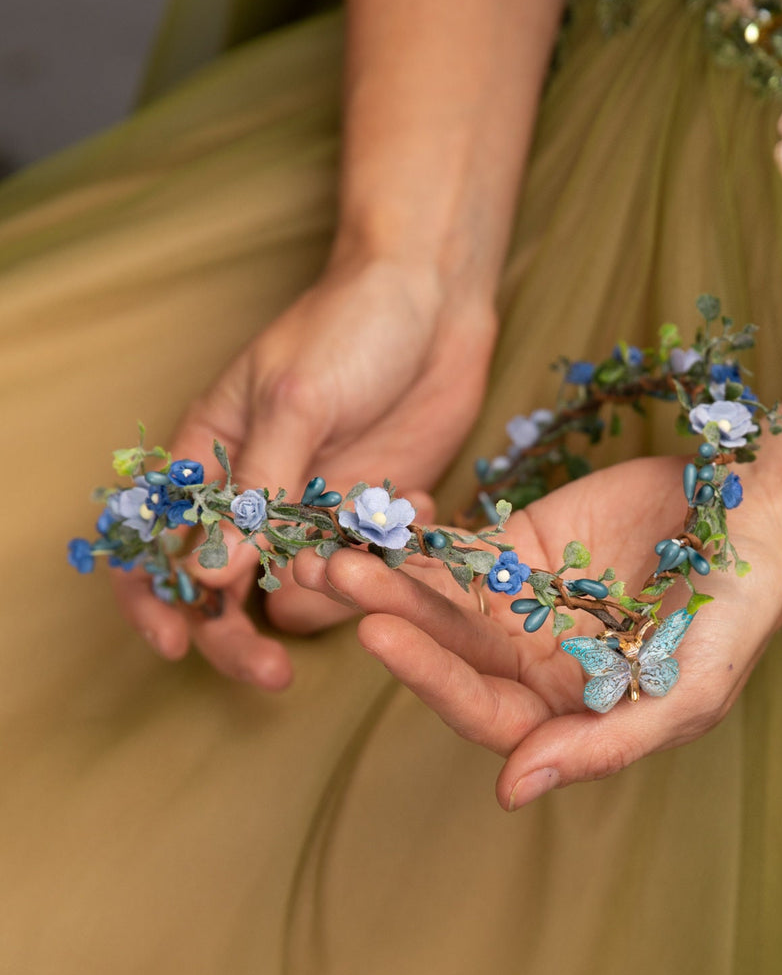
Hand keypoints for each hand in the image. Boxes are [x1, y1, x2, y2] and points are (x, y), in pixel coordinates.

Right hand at [112, 252, 495, 688]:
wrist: (434, 300)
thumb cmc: (348, 326)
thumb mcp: (295, 401)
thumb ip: (257, 489)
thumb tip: (209, 574)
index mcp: (208, 457)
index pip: (155, 540)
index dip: (154, 598)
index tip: (174, 644)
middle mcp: (254, 494)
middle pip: (222, 590)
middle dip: (235, 637)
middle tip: (270, 674)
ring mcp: (314, 510)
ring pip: (297, 592)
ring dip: (326, 594)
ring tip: (367, 542)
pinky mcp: (372, 517)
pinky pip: (366, 570)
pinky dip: (387, 561)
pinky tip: (417, 506)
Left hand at [291, 456, 781, 807]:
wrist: (758, 522)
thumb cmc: (734, 619)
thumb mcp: (685, 697)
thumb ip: (603, 746)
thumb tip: (511, 792)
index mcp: (562, 713)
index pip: (480, 707)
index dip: (428, 676)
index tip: (379, 634)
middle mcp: (528, 665)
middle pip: (444, 650)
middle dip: (390, 616)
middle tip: (337, 578)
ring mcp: (518, 606)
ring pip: (436, 598)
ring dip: (386, 575)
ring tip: (333, 548)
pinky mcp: (515, 548)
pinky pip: (454, 546)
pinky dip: (415, 534)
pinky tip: (377, 513)